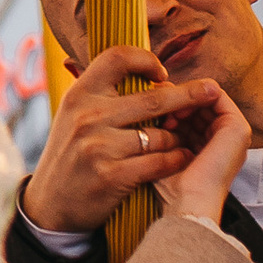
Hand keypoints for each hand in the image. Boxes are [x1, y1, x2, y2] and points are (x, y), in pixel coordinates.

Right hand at [20, 51, 242, 240]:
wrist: (50, 205)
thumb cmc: (70, 155)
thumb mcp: (73, 115)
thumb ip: (100, 93)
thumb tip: (138, 68)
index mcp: (79, 94)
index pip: (117, 58)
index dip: (145, 59)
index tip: (161, 73)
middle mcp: (87, 115)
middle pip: (151, 98)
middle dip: (188, 94)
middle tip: (212, 90)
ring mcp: (98, 146)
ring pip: (159, 135)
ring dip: (178, 138)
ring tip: (184, 140)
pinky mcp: (110, 175)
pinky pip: (158, 162)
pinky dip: (175, 159)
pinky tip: (182, 158)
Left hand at [153, 84, 249, 230]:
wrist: (188, 203)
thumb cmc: (172, 186)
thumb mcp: (165, 151)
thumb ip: (163, 128)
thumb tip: (149, 98)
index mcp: (210, 145)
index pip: (191, 112)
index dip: (172, 106)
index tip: (153, 112)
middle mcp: (224, 138)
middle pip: (199, 102)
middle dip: (177, 100)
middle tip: (159, 110)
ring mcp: (234, 133)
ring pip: (205, 96)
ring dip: (183, 98)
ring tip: (168, 116)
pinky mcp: (238, 127)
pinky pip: (217, 95)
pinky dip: (195, 95)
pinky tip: (179, 112)